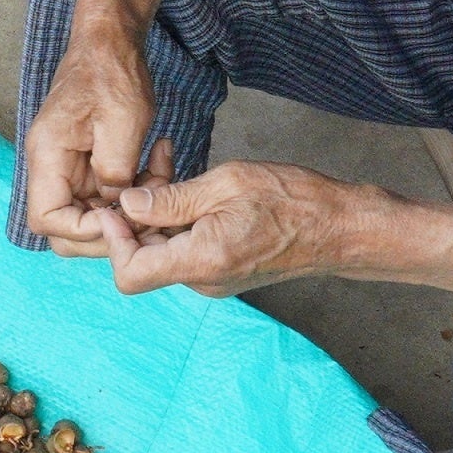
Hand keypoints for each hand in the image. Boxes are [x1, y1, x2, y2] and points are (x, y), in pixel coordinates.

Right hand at [24, 30, 156, 255]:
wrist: (110, 43)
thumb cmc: (112, 73)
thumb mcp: (123, 122)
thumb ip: (116, 171)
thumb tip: (117, 205)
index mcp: (48, 156)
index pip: (47, 220)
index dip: (83, 231)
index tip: (120, 217)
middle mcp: (51, 167)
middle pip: (63, 228)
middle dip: (107, 228)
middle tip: (144, 212)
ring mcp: (69, 168)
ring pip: (90, 214)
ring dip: (127, 208)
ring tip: (159, 177)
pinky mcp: (87, 165)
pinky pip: (106, 195)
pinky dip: (134, 190)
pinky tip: (158, 165)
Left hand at [98, 162, 371, 297]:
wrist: (339, 228)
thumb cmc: (292, 200)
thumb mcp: (226, 184)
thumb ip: (171, 200)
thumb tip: (127, 205)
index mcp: (201, 261)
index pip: (129, 274)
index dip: (113, 241)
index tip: (115, 206)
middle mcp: (203, 281)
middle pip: (142, 261)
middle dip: (134, 220)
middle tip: (147, 175)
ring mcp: (213, 281)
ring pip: (162, 253)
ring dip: (156, 217)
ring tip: (169, 171)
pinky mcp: (222, 273)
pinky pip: (184, 251)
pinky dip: (178, 223)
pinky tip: (189, 190)